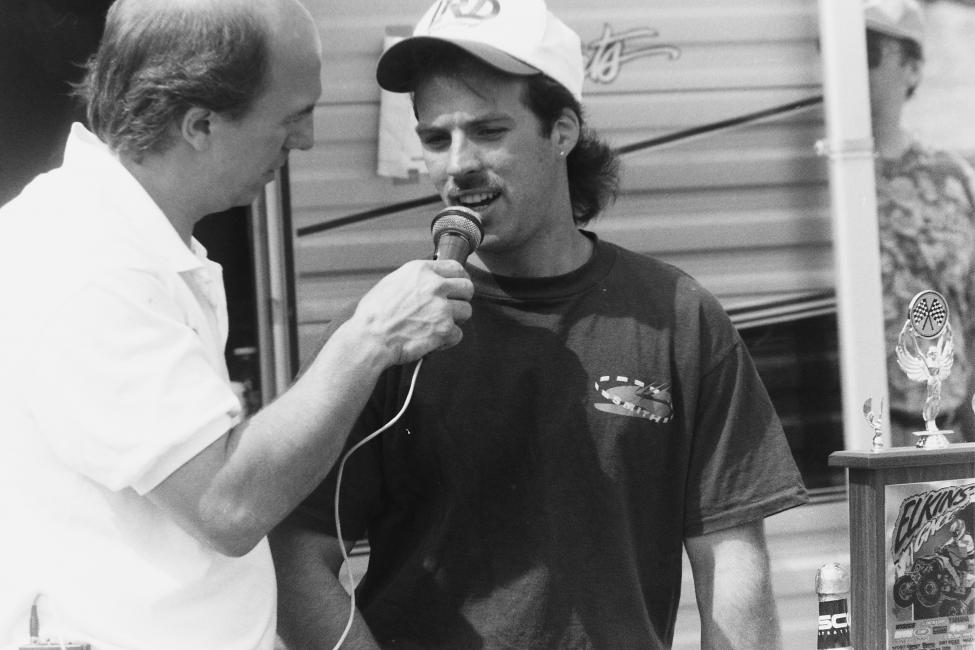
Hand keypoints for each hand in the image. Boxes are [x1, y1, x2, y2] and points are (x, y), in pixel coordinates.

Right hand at [349, 259, 473, 365]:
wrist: (370, 337)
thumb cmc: (373, 314)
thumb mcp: (392, 283)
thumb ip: (415, 280)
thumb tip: (426, 282)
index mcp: (421, 271)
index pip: (456, 267)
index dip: (460, 278)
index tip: (458, 286)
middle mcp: (435, 286)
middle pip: (467, 288)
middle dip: (462, 298)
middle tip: (453, 307)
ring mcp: (442, 307)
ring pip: (467, 311)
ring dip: (456, 320)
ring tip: (438, 325)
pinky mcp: (444, 329)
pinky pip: (458, 334)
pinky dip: (448, 340)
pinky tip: (434, 340)